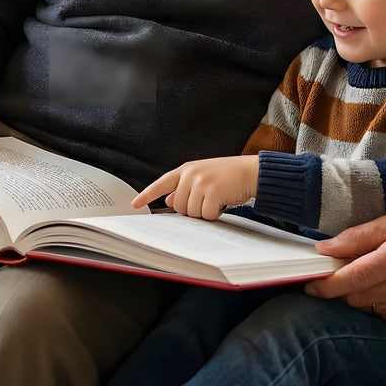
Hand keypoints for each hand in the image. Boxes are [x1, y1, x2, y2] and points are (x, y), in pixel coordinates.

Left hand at [132, 156, 259, 219]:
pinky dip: (215, 214)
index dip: (146, 195)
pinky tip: (223, 203)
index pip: (161, 183)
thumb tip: (169, 200)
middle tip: (207, 200)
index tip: (135, 205)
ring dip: (204, 212)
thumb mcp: (203, 177)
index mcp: (186, 170)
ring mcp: (201, 182)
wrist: (251, 171)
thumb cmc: (228, 176)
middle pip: (178, 206)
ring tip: (217, 199)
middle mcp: (191, 174)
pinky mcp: (212, 192)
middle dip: (192, 209)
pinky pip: (206, 215)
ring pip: (191, 213)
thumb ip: (185, 187)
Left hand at [305, 216, 385, 328]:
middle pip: (354, 295)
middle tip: (339, 270)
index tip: (311, 284)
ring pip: (364, 307)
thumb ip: (355, 237)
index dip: (328, 283)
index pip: (354, 277)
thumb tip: (324, 249)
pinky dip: (374, 302)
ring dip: (357, 294)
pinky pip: (379, 315)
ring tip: (371, 275)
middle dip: (339, 286)